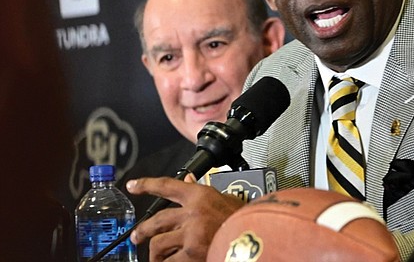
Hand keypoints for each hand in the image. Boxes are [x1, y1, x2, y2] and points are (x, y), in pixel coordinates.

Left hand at [126, 176, 244, 260]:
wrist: (260, 236)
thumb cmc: (245, 218)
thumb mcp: (226, 199)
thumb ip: (205, 191)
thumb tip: (189, 180)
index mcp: (201, 195)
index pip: (168, 185)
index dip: (147, 184)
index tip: (133, 185)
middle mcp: (192, 213)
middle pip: (157, 219)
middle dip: (143, 230)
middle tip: (137, 236)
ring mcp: (190, 234)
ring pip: (158, 243)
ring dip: (155, 253)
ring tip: (157, 258)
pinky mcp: (191, 253)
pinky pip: (168, 261)